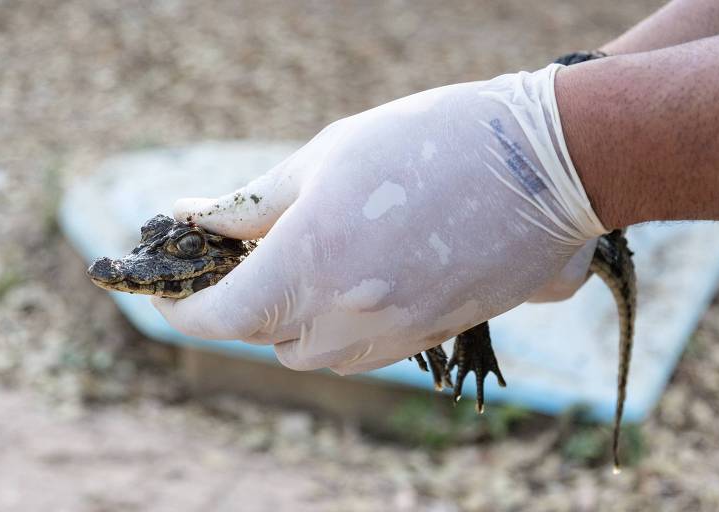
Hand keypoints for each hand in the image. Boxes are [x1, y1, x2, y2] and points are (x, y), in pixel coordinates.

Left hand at [152, 64, 606, 374]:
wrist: (543, 164)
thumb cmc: (429, 140)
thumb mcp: (327, 157)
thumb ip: (256, 205)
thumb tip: (196, 220)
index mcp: (309, 262)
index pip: (219, 317)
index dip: (186, 308)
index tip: (176, 292)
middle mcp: (347, 314)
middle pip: (267, 338)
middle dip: (249, 304)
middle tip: (256, 257)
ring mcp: (393, 334)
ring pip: (316, 353)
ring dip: (298, 319)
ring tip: (315, 264)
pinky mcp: (431, 338)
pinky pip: (363, 351)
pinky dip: (344, 326)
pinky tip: (364, 276)